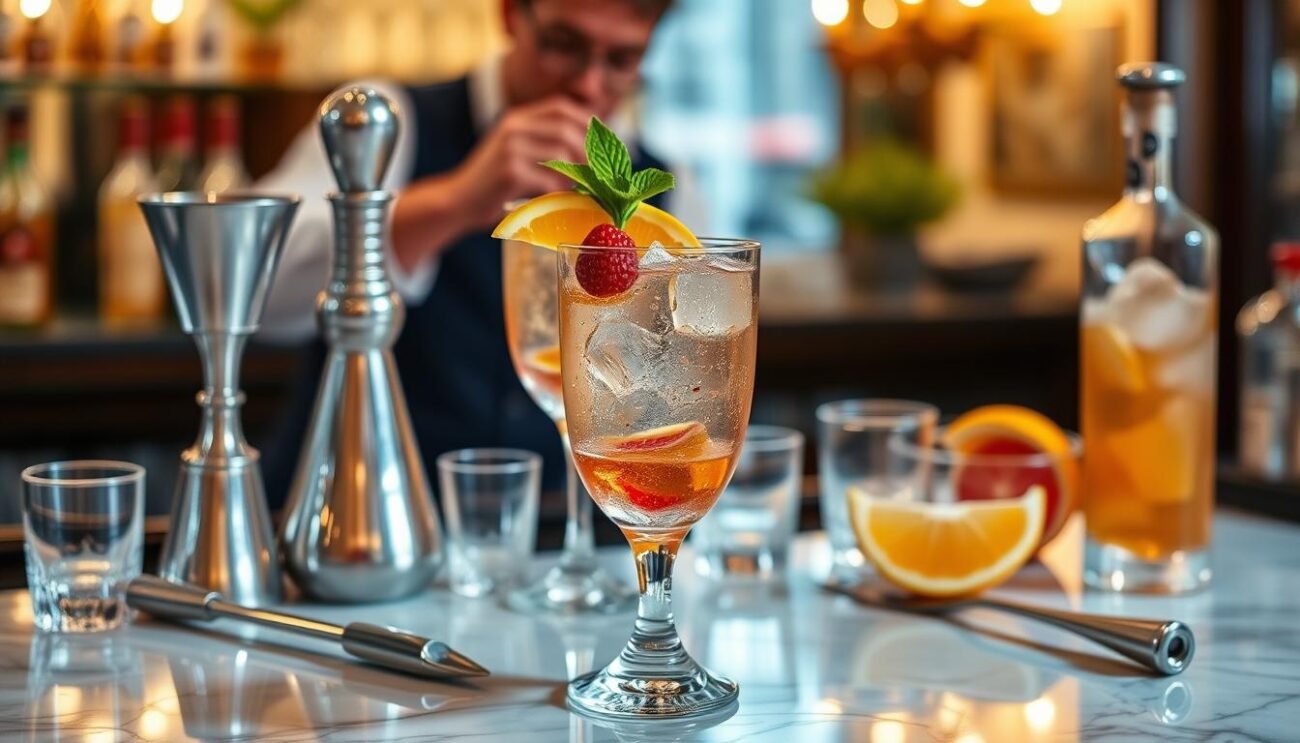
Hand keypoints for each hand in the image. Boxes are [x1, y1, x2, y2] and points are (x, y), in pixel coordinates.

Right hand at [391, 97, 590, 270]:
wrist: (458, 201)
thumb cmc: (494, 183)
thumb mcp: (517, 153)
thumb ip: (545, 146)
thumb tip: (592, 156)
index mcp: (517, 118)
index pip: (562, 108)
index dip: (586, 123)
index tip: (601, 144)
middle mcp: (514, 127)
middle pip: (566, 130)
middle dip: (588, 153)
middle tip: (598, 175)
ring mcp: (510, 148)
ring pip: (561, 154)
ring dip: (577, 175)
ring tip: (580, 190)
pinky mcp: (509, 172)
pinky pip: (548, 180)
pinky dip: (560, 192)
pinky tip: (559, 201)